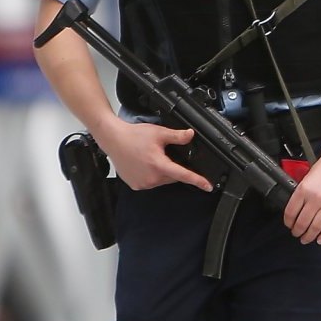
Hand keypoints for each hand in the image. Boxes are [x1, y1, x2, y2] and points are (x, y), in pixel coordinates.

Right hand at [95, 120, 212, 191]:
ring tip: (152, 157)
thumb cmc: (133, 136)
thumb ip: (177, 136)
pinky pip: (150, 182)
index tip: (208, 186)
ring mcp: (142, 183)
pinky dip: (152, 175)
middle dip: (174, 167)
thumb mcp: (160, 133)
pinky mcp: (135, 185)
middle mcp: (151, 178)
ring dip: (163, 171)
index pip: (183, 175)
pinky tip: (145, 164)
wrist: (113, 139)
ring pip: (162, 180)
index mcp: (159, 165)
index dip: (198, 181)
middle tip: (165, 153)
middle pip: (172, 176)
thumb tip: (191, 135)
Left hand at [282, 141, 320, 244]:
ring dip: (309, 236)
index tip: (289, 225)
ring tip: (306, 238)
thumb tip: (296, 209)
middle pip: (302, 223)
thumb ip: (302, 192)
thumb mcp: (308, 175)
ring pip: (316, 227)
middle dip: (297, 231)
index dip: (288, 222)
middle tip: (296, 233)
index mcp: (304, 189)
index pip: (291, 212)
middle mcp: (316, 198)